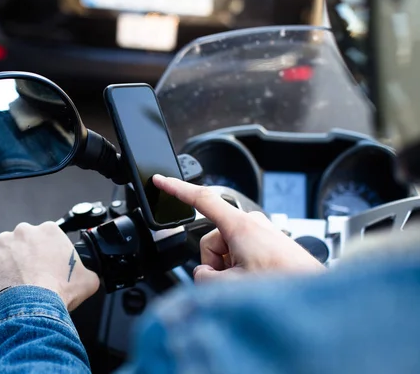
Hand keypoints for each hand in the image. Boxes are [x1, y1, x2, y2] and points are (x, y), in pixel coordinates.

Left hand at [0, 222, 99, 310]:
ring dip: (9, 262)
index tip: (46, 265)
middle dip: (26, 255)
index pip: (47, 238)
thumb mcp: (88, 280)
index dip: (47, 253)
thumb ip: (88, 271)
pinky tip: (2, 284)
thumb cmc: (58, 291)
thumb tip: (88, 275)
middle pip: (25, 241)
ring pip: (6, 250)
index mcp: (49, 231)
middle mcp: (25, 230)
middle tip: (30, 274)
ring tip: (15, 281)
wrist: (34, 306)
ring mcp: (3, 241)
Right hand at [153, 175, 324, 281]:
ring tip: (248, 287)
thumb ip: (204, 279)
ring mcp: (262, 233)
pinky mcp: (270, 244)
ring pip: (226, 251)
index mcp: (240, 226)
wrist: (318, 297)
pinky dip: (242, 270)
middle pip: (211, 240)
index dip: (176, 189)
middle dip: (214, 265)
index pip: (201, 199)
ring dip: (229, 271)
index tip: (160, 181)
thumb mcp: (231, 286)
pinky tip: (257, 284)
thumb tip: (204, 276)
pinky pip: (242, 254)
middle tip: (230, 283)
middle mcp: (252, 224)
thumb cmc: (285, 286)